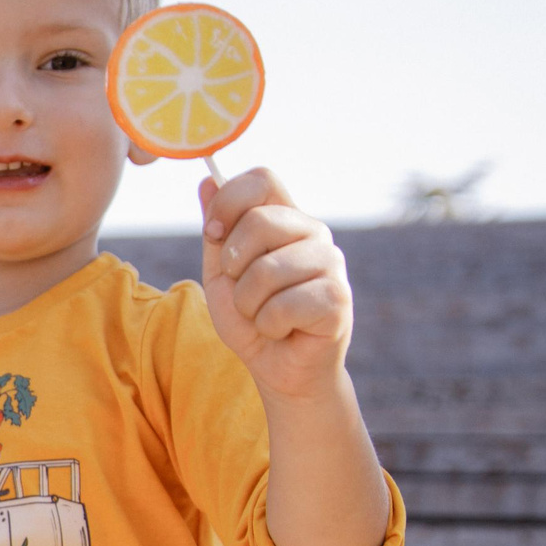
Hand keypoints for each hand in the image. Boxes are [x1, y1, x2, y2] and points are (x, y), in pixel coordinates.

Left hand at [200, 169, 355, 403]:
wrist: (278, 366)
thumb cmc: (251, 316)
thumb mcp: (221, 271)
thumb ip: (217, 229)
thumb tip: (207, 180)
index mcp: (285, 218)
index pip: (261, 179)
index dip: (228, 202)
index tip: (214, 235)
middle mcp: (313, 233)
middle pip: (259, 221)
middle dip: (234, 267)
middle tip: (245, 291)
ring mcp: (331, 263)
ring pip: (266, 271)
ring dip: (248, 304)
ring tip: (263, 314)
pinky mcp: (338, 299)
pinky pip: (282, 306)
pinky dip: (268, 326)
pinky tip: (284, 329)